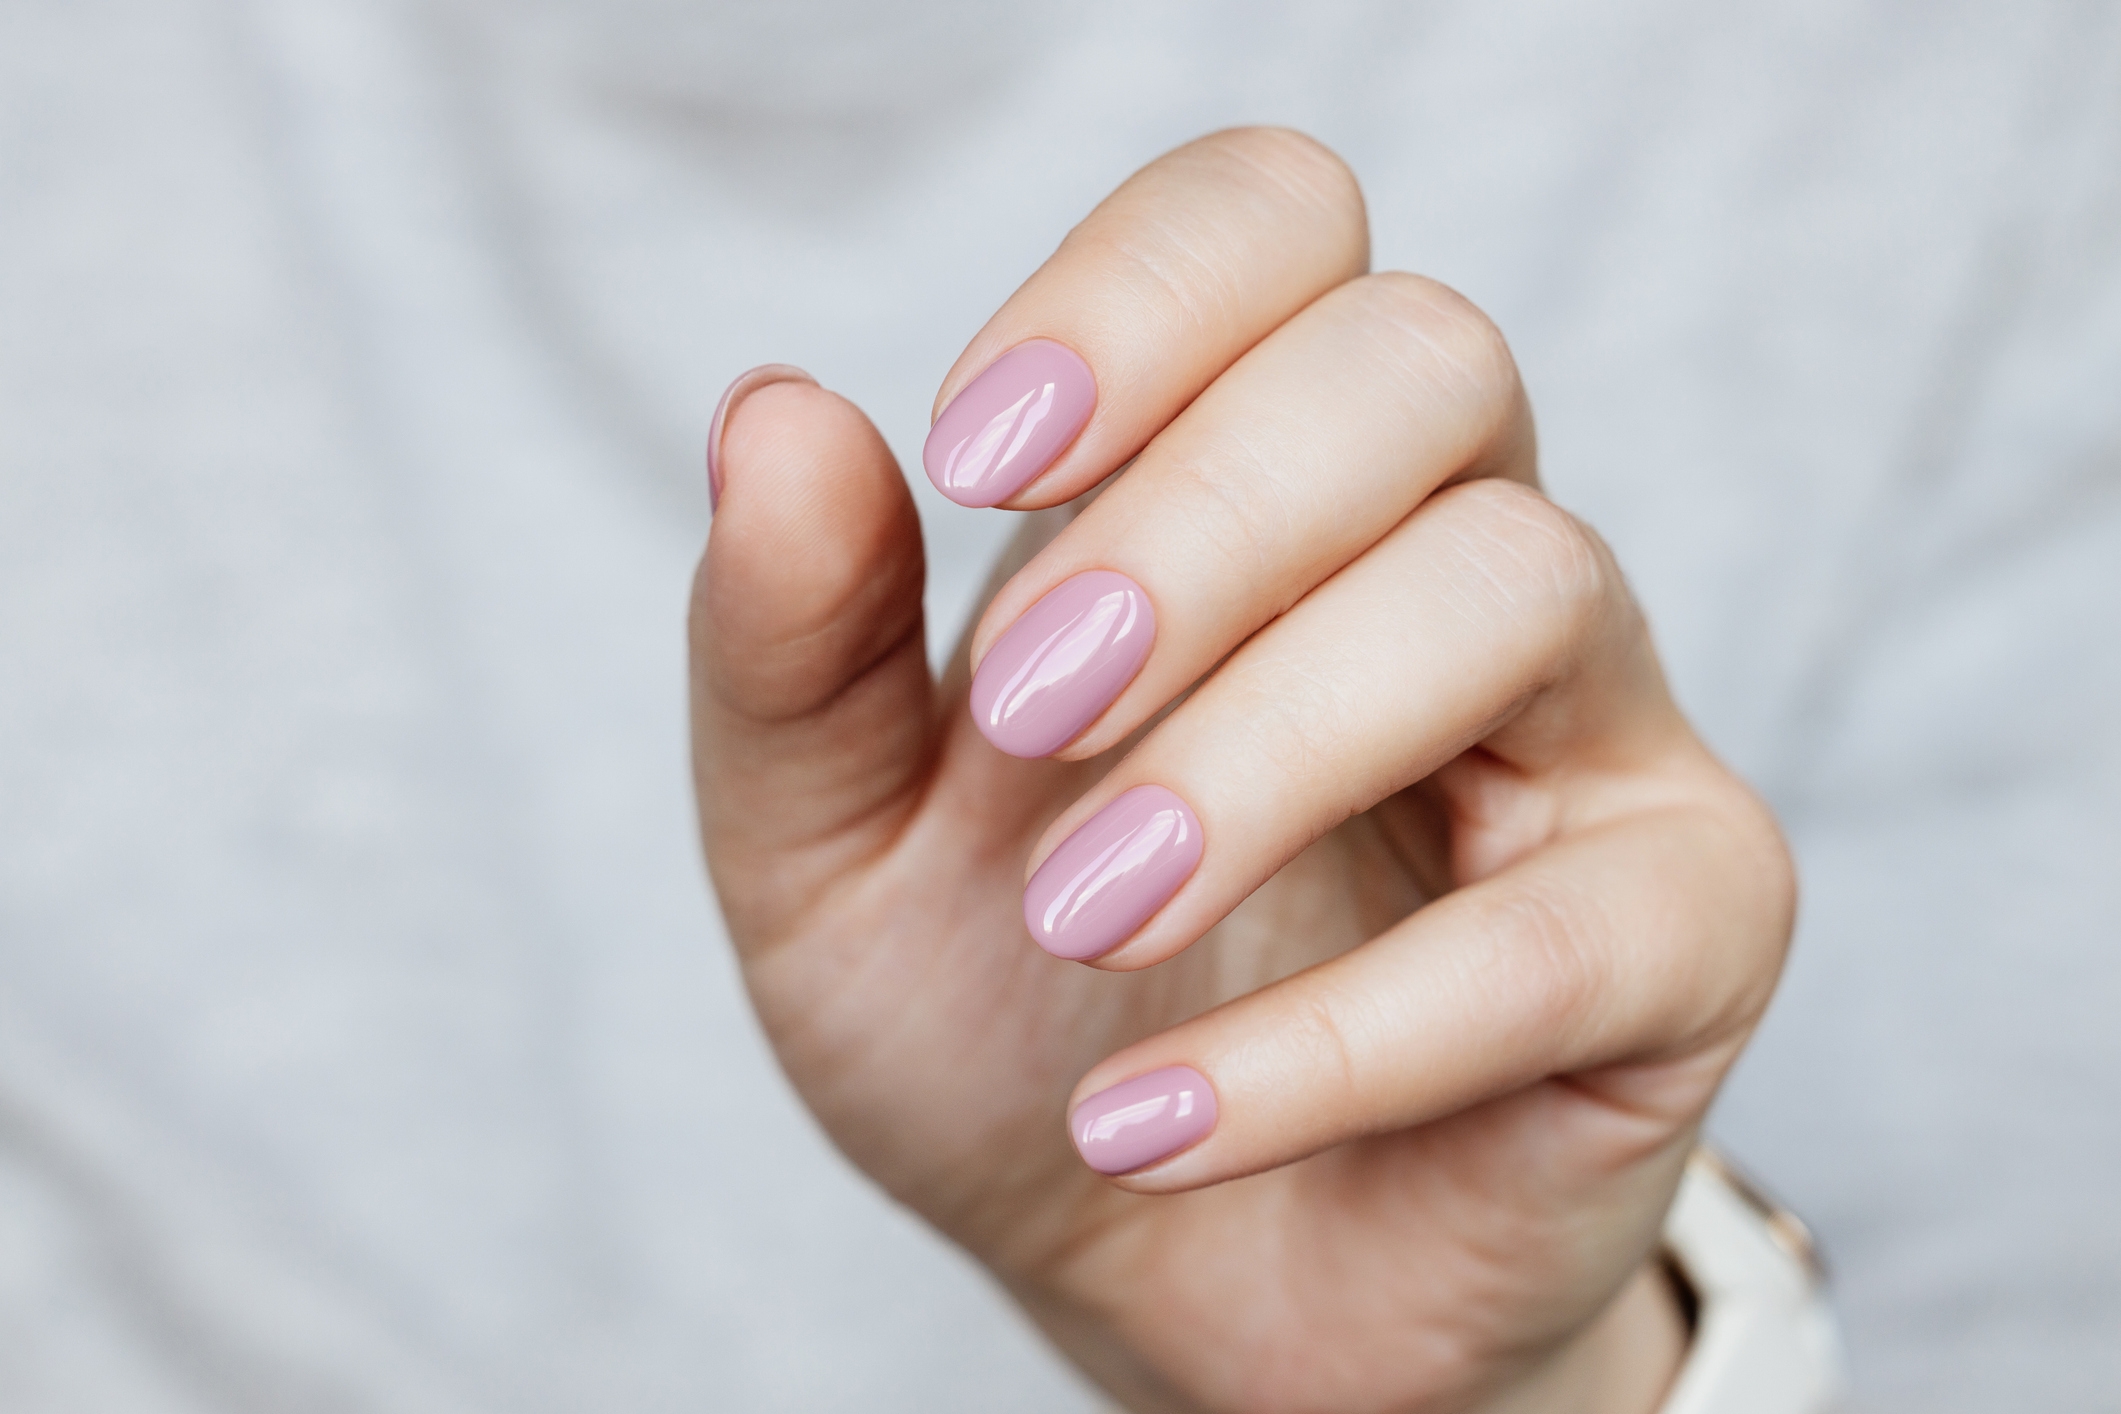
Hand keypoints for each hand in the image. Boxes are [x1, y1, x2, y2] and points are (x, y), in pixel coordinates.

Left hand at [689, 128, 1791, 1413]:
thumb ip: (793, 641)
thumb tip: (775, 410)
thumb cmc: (1003, 1024)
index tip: (979, 454)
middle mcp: (1445, 550)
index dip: (1144, 294)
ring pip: (1515, 587)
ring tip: (1091, 917)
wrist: (1139, 1278)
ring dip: (1265, 750)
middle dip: (1203, 520)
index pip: (1275, 224)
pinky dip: (1336, 1039)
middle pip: (1420, 363)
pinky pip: (1567, 934)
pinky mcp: (1675, 930)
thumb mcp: (837, 842)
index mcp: (1243, 479)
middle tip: (1029, 719)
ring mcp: (1591, 729)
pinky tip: (1148, 1124)